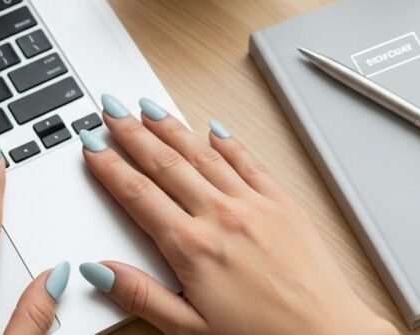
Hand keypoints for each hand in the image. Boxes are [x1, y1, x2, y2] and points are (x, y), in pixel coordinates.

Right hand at [78, 96, 396, 334]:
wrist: (327, 334)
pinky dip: (228, 143)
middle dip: (134, 134)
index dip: (110, 168)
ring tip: (149, 108)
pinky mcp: (282, 203)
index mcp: (192, 248)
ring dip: (173, 128)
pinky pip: (249, 162)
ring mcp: (253, 205)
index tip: (92, 147)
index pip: (138, 195)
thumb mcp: (190, 329)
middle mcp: (221, 216)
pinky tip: (213, 129)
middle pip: (166, 164)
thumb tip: (98, 271)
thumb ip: (141, 296)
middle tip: (112, 111)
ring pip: (203, 155)